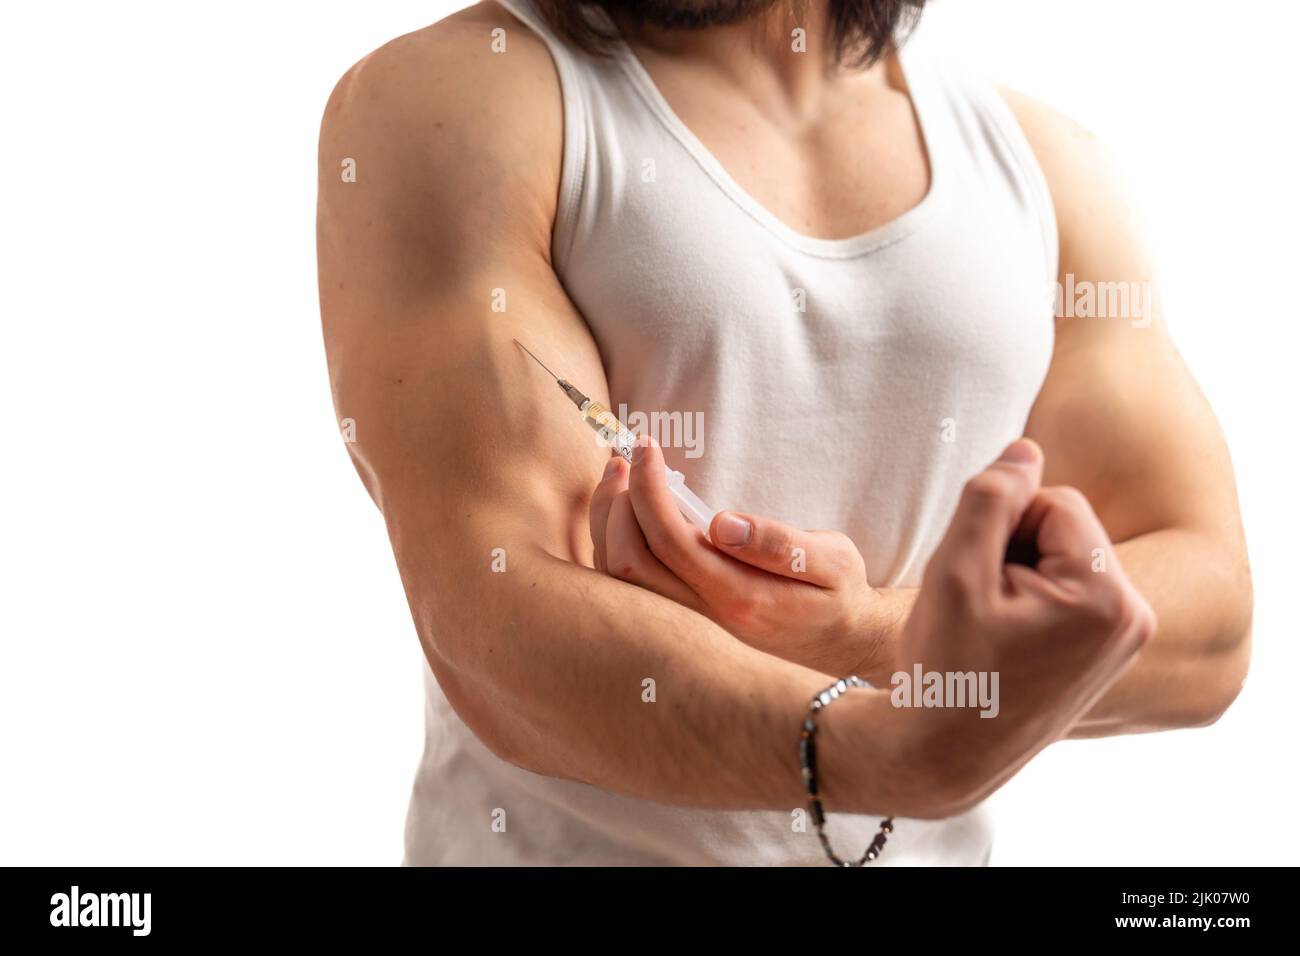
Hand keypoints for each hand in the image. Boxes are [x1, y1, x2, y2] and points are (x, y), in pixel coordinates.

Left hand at [588, 437, 902, 678]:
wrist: (839, 648)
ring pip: (618, 579)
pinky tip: (624, 510)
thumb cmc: (836, 596)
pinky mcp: (678, 623)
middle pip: (627, 562)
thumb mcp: (832, 562)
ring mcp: (685, 625)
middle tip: (627, 455)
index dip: (648, 488)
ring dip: (607, 521)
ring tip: (618, 473)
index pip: (670, 541)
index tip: (647, 446)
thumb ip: (780, 544)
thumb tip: (721, 523)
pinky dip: (612, 542)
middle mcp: (701, 619)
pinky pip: (625, 587)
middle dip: (616, 502)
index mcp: (739, 597)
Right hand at [898, 438, 1155, 811]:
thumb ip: (992, 497)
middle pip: (1065, 526)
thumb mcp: (955, 571)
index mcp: (1108, 598)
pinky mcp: (1111, 648)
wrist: (946, 752)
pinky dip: (1033, 598)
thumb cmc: (948, 668)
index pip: (1054, 501)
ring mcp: (1127, 636)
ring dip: (1020, 572)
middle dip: (1014, 548)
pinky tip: (1007, 636)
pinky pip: (1071, 587)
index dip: (1001, 527)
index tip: (977, 582)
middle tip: (981, 605)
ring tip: (991, 623)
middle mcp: (1135, 617)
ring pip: (1064, 554)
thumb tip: (1027, 450)